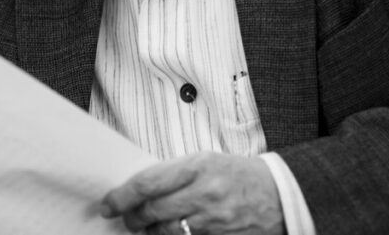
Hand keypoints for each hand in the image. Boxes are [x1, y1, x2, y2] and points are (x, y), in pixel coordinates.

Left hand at [100, 152, 283, 234]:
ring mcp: (215, 220)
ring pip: (167, 231)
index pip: (147, 183)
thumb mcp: (205, 161)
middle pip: (153, 211)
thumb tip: (139, 189)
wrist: (280, 194)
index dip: (122, 196)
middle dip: (132, 217)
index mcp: (196, 167)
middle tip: (123, 217)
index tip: (107, 204)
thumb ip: (173, 174)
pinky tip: (163, 234)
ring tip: (142, 226)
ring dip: (148, 231)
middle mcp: (205, 193)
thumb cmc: (237, 173)